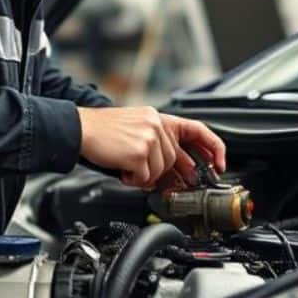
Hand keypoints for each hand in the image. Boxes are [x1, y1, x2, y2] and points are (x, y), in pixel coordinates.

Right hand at [78, 106, 224, 189]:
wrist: (78, 129)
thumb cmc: (102, 132)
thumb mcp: (135, 128)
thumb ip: (157, 143)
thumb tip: (175, 169)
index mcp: (158, 117)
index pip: (197, 130)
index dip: (213, 148)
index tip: (218, 165)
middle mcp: (156, 124)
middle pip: (173, 160)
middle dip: (162, 173)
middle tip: (146, 175)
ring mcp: (149, 138)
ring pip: (160, 171)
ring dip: (144, 176)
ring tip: (127, 168)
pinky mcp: (139, 152)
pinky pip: (145, 178)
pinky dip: (133, 180)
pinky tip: (123, 170)